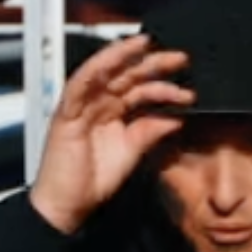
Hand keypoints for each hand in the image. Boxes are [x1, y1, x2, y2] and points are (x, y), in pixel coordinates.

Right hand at [26, 34, 196, 233]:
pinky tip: (112, 58)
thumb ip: (151, 131)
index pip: (139, 88)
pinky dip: (94, 69)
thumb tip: (177, 116)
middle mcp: (96, 105)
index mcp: (111, 113)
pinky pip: (79, 84)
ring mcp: (81, 107)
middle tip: (179, 58)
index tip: (185, 81)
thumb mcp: (132, 151)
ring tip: (146, 46)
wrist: (66, 205)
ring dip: (124, 57)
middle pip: (125, 75)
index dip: (162, 82)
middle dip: (152, 64)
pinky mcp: (66, 113)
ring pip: (102, 73)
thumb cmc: (90, 182)